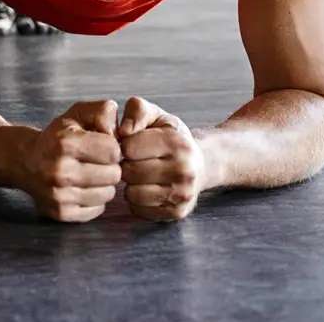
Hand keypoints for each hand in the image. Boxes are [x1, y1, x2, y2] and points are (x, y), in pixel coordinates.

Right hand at [23, 100, 121, 221]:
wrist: (26, 161)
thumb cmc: (57, 137)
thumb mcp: (77, 113)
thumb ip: (103, 111)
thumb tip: (120, 132)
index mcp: (65, 143)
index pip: (114, 151)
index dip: (112, 147)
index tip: (102, 146)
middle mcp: (60, 171)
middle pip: (114, 175)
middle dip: (109, 167)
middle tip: (96, 162)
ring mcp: (59, 195)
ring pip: (108, 194)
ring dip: (103, 184)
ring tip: (89, 174)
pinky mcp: (61, 213)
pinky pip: (97, 210)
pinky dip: (94, 200)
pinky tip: (82, 188)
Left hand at [118, 97, 205, 220]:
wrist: (201, 162)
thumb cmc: (171, 136)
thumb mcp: (157, 115)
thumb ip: (137, 110)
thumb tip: (122, 131)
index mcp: (177, 143)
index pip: (129, 148)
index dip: (124, 145)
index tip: (132, 143)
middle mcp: (184, 171)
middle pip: (129, 172)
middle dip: (126, 164)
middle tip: (135, 160)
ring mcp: (183, 194)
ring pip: (132, 194)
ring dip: (130, 184)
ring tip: (140, 174)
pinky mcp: (177, 212)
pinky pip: (139, 210)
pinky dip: (136, 201)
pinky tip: (146, 188)